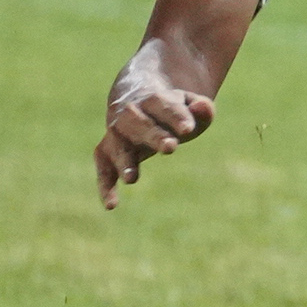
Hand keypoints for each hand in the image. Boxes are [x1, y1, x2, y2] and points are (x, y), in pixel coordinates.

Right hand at [96, 78, 215, 206]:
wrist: (136, 102)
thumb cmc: (170, 111)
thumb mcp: (189, 106)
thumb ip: (201, 108)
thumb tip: (204, 107)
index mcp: (154, 100)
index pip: (165, 107)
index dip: (177, 117)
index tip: (188, 128)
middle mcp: (130, 115)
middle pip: (140, 124)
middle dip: (154, 136)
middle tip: (171, 147)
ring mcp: (116, 134)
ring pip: (118, 146)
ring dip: (124, 162)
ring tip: (132, 179)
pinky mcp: (107, 153)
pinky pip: (103, 169)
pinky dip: (105, 186)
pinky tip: (111, 205)